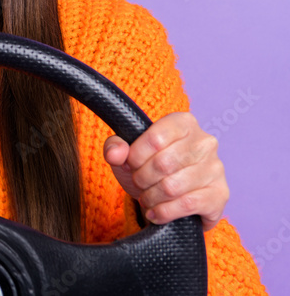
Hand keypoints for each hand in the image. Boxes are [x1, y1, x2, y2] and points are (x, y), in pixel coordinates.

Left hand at [103, 112, 227, 230]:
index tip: (129, 164)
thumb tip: (115, 154)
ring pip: (173, 186)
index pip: (156, 138)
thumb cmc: (148, 166)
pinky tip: (155, 212)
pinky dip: (164, 212)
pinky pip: (187, 205)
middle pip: (163, 164)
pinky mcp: (220, 194)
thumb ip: (116, 146)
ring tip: (146, 197)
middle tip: (138, 183)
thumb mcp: (127, 153)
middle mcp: (205, 142)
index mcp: (184, 122)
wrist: (169, 195)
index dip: (136, 156)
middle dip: (141, 178)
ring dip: (151, 197)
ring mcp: (216, 168)